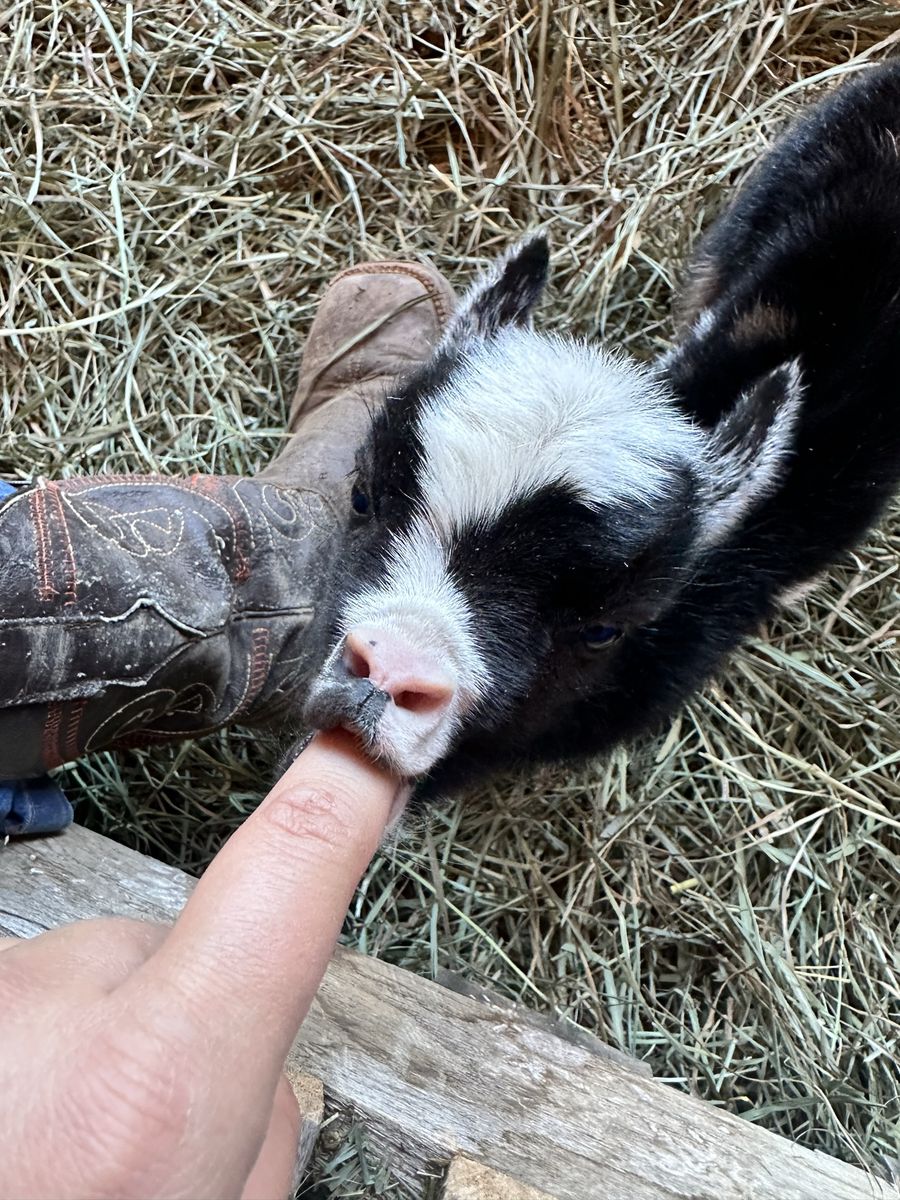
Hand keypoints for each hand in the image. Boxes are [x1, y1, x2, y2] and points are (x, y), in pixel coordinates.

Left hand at [0, 732, 400, 1199]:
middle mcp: (49, 1013)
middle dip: (164, 1025)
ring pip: (67, 998)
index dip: (338, 791)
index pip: (283, 875)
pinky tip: (19, 1132)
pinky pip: (13, 1006)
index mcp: (150, 1087)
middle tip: (125, 1145)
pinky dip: (18, 1063)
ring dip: (70, 1063)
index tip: (369, 735)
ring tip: (47, 1156)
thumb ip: (259, 1136)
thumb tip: (258, 1078)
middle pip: (160, 955)